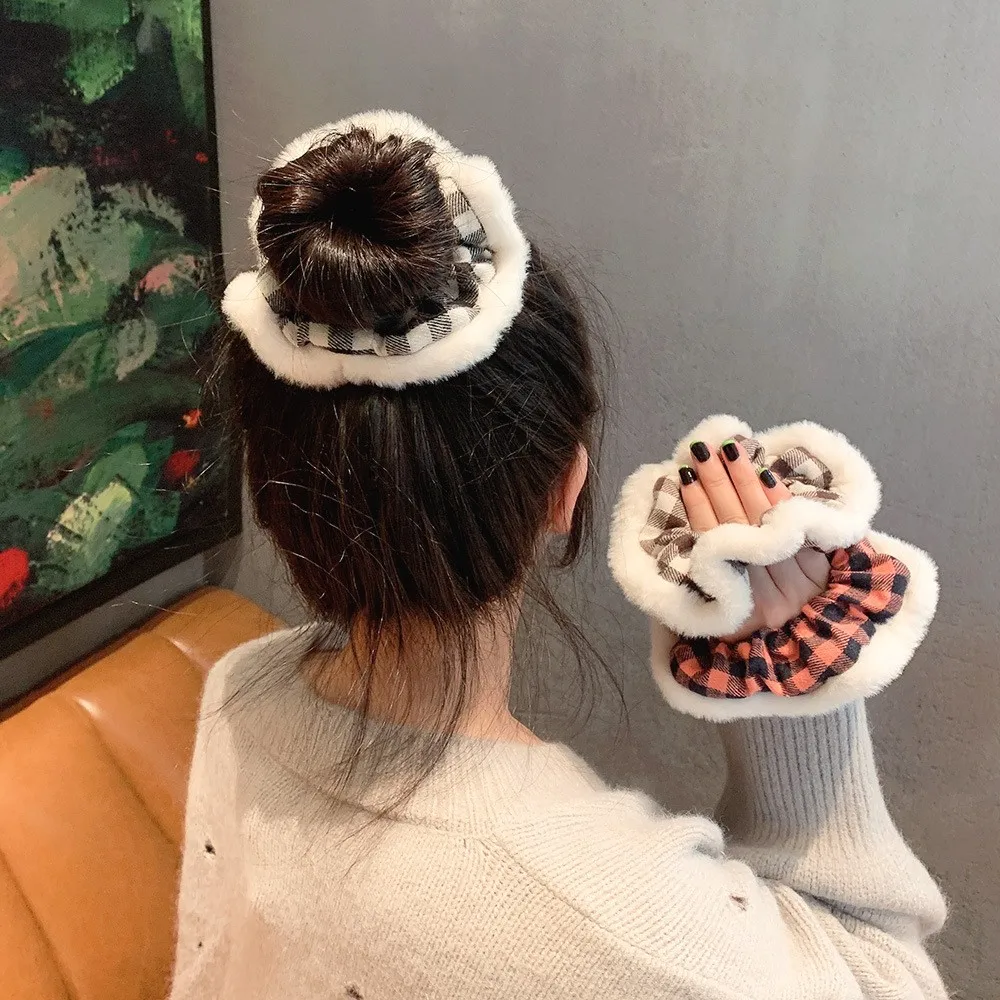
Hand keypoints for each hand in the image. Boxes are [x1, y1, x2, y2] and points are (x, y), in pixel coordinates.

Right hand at [680, 439, 830, 640]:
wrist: (818, 662)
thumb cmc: (756, 649)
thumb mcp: (724, 631)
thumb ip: (706, 592)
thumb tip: (686, 545)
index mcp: (738, 605)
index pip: (714, 543)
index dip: (699, 507)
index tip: (683, 476)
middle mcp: (767, 591)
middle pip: (739, 525)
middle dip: (719, 483)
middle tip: (702, 450)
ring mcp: (797, 579)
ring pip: (768, 521)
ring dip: (747, 481)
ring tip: (730, 449)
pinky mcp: (822, 570)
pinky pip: (797, 528)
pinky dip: (781, 498)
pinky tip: (765, 473)